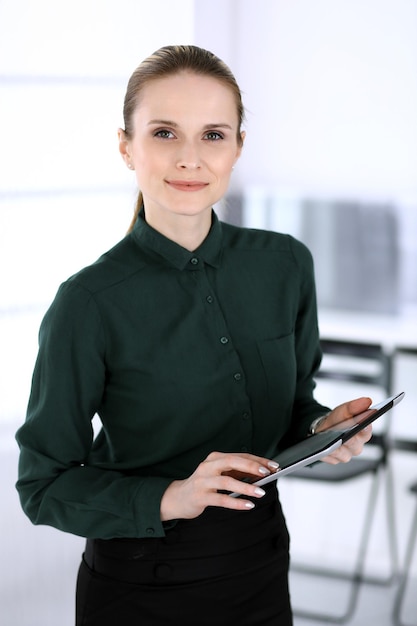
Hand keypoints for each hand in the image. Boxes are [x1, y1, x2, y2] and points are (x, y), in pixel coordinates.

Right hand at [160, 451, 278, 520]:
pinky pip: (221, 499)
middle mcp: (208, 466)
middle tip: (267, 472)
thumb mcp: (220, 475)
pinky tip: (248, 505)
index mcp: (215, 458)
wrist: (178, 498)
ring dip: (246, 486)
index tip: (273, 466)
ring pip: (227, 481)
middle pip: (232, 462)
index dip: (257, 460)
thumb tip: (261, 473)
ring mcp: (203, 481)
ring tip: (261, 492)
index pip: (240, 456)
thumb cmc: (204, 485)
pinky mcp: (200, 497)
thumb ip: (237, 472)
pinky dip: (236, 502)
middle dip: (251, 466)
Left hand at [315, 396, 373, 463]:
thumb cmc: (337, 421)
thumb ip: (354, 406)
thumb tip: (367, 401)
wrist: (323, 429)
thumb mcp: (343, 411)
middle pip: (355, 444)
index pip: (367, 431)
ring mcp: (346, 455)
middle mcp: (356, 447)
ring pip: (343, 453)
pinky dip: (327, 451)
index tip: (364, 424)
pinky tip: (324, 447)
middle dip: (350, 438)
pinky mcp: (334, 460)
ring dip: (337, 446)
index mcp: (363, 434)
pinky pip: (331, 456)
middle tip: (346, 433)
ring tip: (332, 441)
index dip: (366, 428)